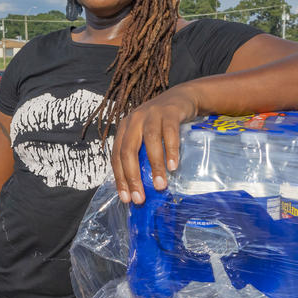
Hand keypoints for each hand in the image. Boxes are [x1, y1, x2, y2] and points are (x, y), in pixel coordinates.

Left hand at [110, 85, 197, 204]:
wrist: (181, 98)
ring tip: (160, 185)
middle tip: (140, 197)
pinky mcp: (169, 112)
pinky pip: (169, 133)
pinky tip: (173, 166)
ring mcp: (151, 114)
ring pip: (149, 142)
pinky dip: (170, 150)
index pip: (116, 156)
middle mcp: (134, 120)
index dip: (120, 179)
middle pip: (128, 150)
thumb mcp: (146, 137)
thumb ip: (141, 155)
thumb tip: (141, 189)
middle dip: (133, 176)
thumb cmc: (161, 124)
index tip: (126, 199)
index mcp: (124, 129)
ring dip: (154, 166)